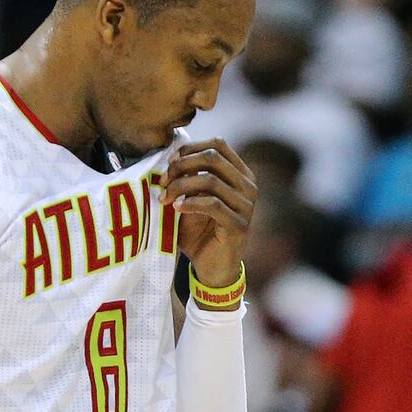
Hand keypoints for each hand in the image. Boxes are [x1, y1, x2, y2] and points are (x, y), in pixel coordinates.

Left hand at [159, 138, 257, 288]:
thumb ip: (186, 177)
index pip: (218, 144)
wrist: (210, 267)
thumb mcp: (190, 198)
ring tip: (164, 198)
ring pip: (210, 180)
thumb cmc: (198, 230)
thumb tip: (168, 157)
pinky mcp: (239, 226)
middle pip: (213, 158)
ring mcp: (247, 206)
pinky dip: (190, 203)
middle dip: (182, 166)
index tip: (169, 162)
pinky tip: (176, 208)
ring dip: (180, 186)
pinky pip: (212, 205)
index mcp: (240, 174)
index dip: (190, 148)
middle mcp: (248, 186)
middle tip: (163, 181)